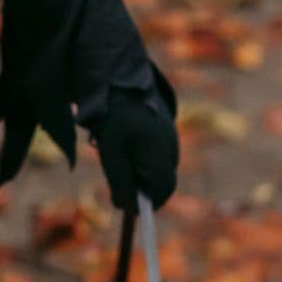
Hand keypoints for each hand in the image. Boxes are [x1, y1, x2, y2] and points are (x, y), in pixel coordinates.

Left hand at [90, 87, 177, 209]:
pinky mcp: (163, 127)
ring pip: (157, 166)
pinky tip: (122, 141)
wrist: (118, 73)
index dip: (147, 203)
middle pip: (160, 180)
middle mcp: (170, 146)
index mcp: (160, 153)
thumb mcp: (111, 150)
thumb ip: (120, 180)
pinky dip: (139, 155)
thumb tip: (125, 207)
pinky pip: (155, 152)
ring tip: (116, 152)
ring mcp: (169, 135)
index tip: (128, 207)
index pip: (162, 191)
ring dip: (138, 169)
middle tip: (117, 179)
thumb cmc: (114, 112)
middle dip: (140, 186)